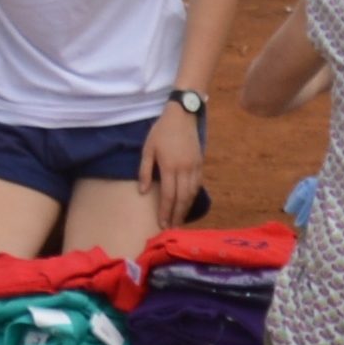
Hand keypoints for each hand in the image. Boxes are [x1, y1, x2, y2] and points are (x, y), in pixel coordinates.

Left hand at [141, 102, 206, 226]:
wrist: (182, 115)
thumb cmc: (161, 132)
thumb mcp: (147, 149)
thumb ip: (144, 171)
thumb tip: (142, 192)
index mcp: (170, 166)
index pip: (168, 196)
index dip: (165, 211)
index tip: (162, 224)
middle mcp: (185, 169)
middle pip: (182, 198)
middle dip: (176, 215)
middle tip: (171, 229)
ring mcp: (195, 166)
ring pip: (192, 193)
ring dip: (185, 208)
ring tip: (179, 220)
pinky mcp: (200, 163)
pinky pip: (198, 184)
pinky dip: (193, 196)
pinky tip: (187, 203)